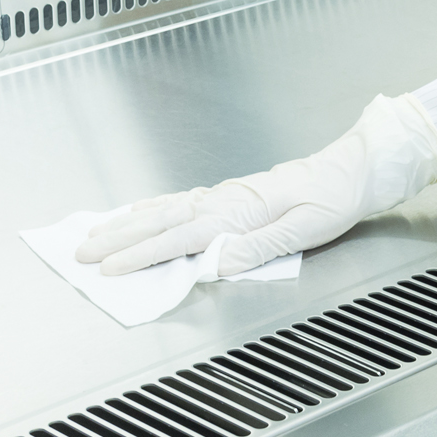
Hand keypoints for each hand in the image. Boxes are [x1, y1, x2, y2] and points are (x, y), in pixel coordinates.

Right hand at [75, 94, 436, 276]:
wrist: (356, 168)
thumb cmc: (336, 198)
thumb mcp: (305, 228)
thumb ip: (259, 247)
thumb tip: (215, 264)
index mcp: (240, 211)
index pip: (180, 237)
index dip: (141, 255)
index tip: (108, 269)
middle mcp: (226, 199)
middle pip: (162, 220)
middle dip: (119, 238)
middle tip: (80, 251)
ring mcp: (228, 194)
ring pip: (166, 208)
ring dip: (128, 222)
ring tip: (95, 231)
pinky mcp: (235, 193)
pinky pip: (183, 201)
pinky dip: (154, 207)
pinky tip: (142, 211)